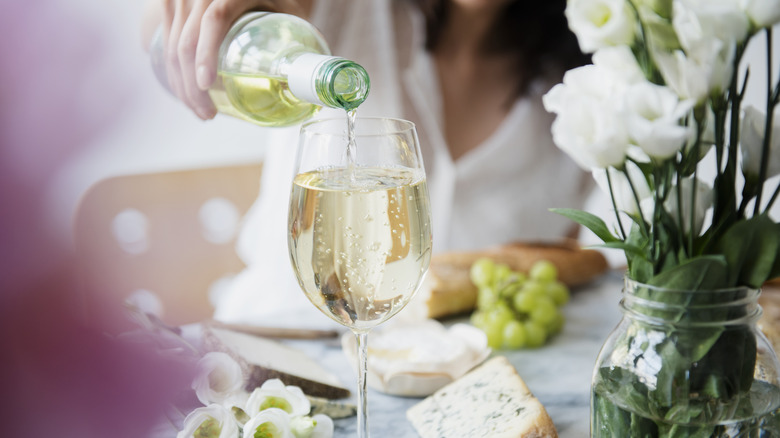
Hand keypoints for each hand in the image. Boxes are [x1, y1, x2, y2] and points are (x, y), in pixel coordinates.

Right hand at [154, 0, 311, 119]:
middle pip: (187, 40)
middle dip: (192, 86)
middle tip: (209, 114)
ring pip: (171, 45)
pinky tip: (184, 92)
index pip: (215, 19)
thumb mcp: (292, 11)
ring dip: (180, 84)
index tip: (208, 85)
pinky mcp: (173, 4)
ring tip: (201, 111)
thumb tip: (313, 86)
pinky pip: (165, 41)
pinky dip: (172, 70)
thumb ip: (301, 39)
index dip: (207, 53)